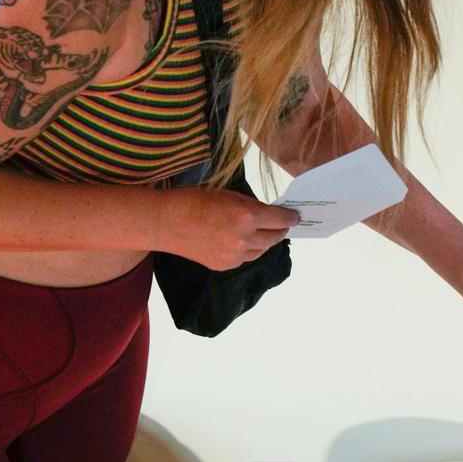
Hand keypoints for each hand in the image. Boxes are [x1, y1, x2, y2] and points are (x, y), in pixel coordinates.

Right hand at [154, 186, 299, 270]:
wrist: (166, 223)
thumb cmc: (194, 200)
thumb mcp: (228, 195)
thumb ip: (250, 206)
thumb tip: (266, 213)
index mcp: (247, 216)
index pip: (279, 219)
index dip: (290, 218)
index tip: (296, 217)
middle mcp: (245, 239)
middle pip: (274, 238)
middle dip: (280, 230)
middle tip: (283, 225)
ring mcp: (235, 256)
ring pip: (260, 251)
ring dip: (265, 241)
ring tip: (264, 233)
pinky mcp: (224, 266)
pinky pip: (244, 259)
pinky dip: (247, 250)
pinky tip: (242, 242)